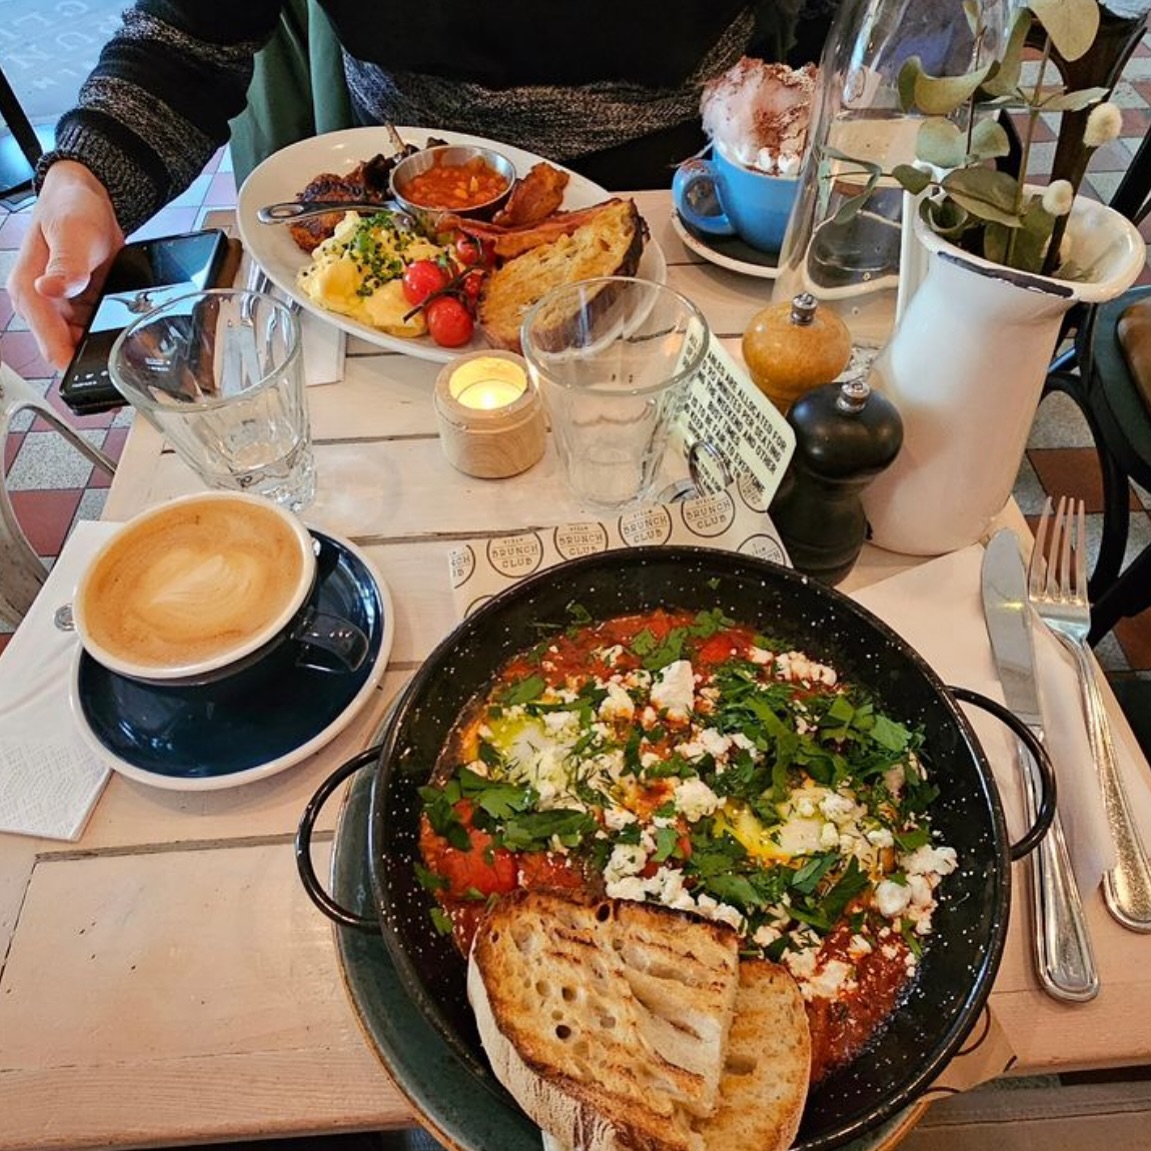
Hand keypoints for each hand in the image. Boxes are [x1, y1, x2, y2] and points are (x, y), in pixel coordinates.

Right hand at [8, 160, 125, 370]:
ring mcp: (59, 306)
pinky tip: (126, 324)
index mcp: (30, 292)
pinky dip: (109, 330)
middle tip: (129, 362)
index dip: (76, 370)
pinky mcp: (77, 305)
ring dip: (105, 345)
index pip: (52, 348)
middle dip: (96, 358)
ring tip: (132, 340)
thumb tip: (50, 289)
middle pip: (68, 351)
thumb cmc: (71, 208)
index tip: (103, 382)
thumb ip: (67, 266)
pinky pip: (94, 329)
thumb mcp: (73, 234)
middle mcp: (41, 304)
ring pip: (84, 343)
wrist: (86, 196)